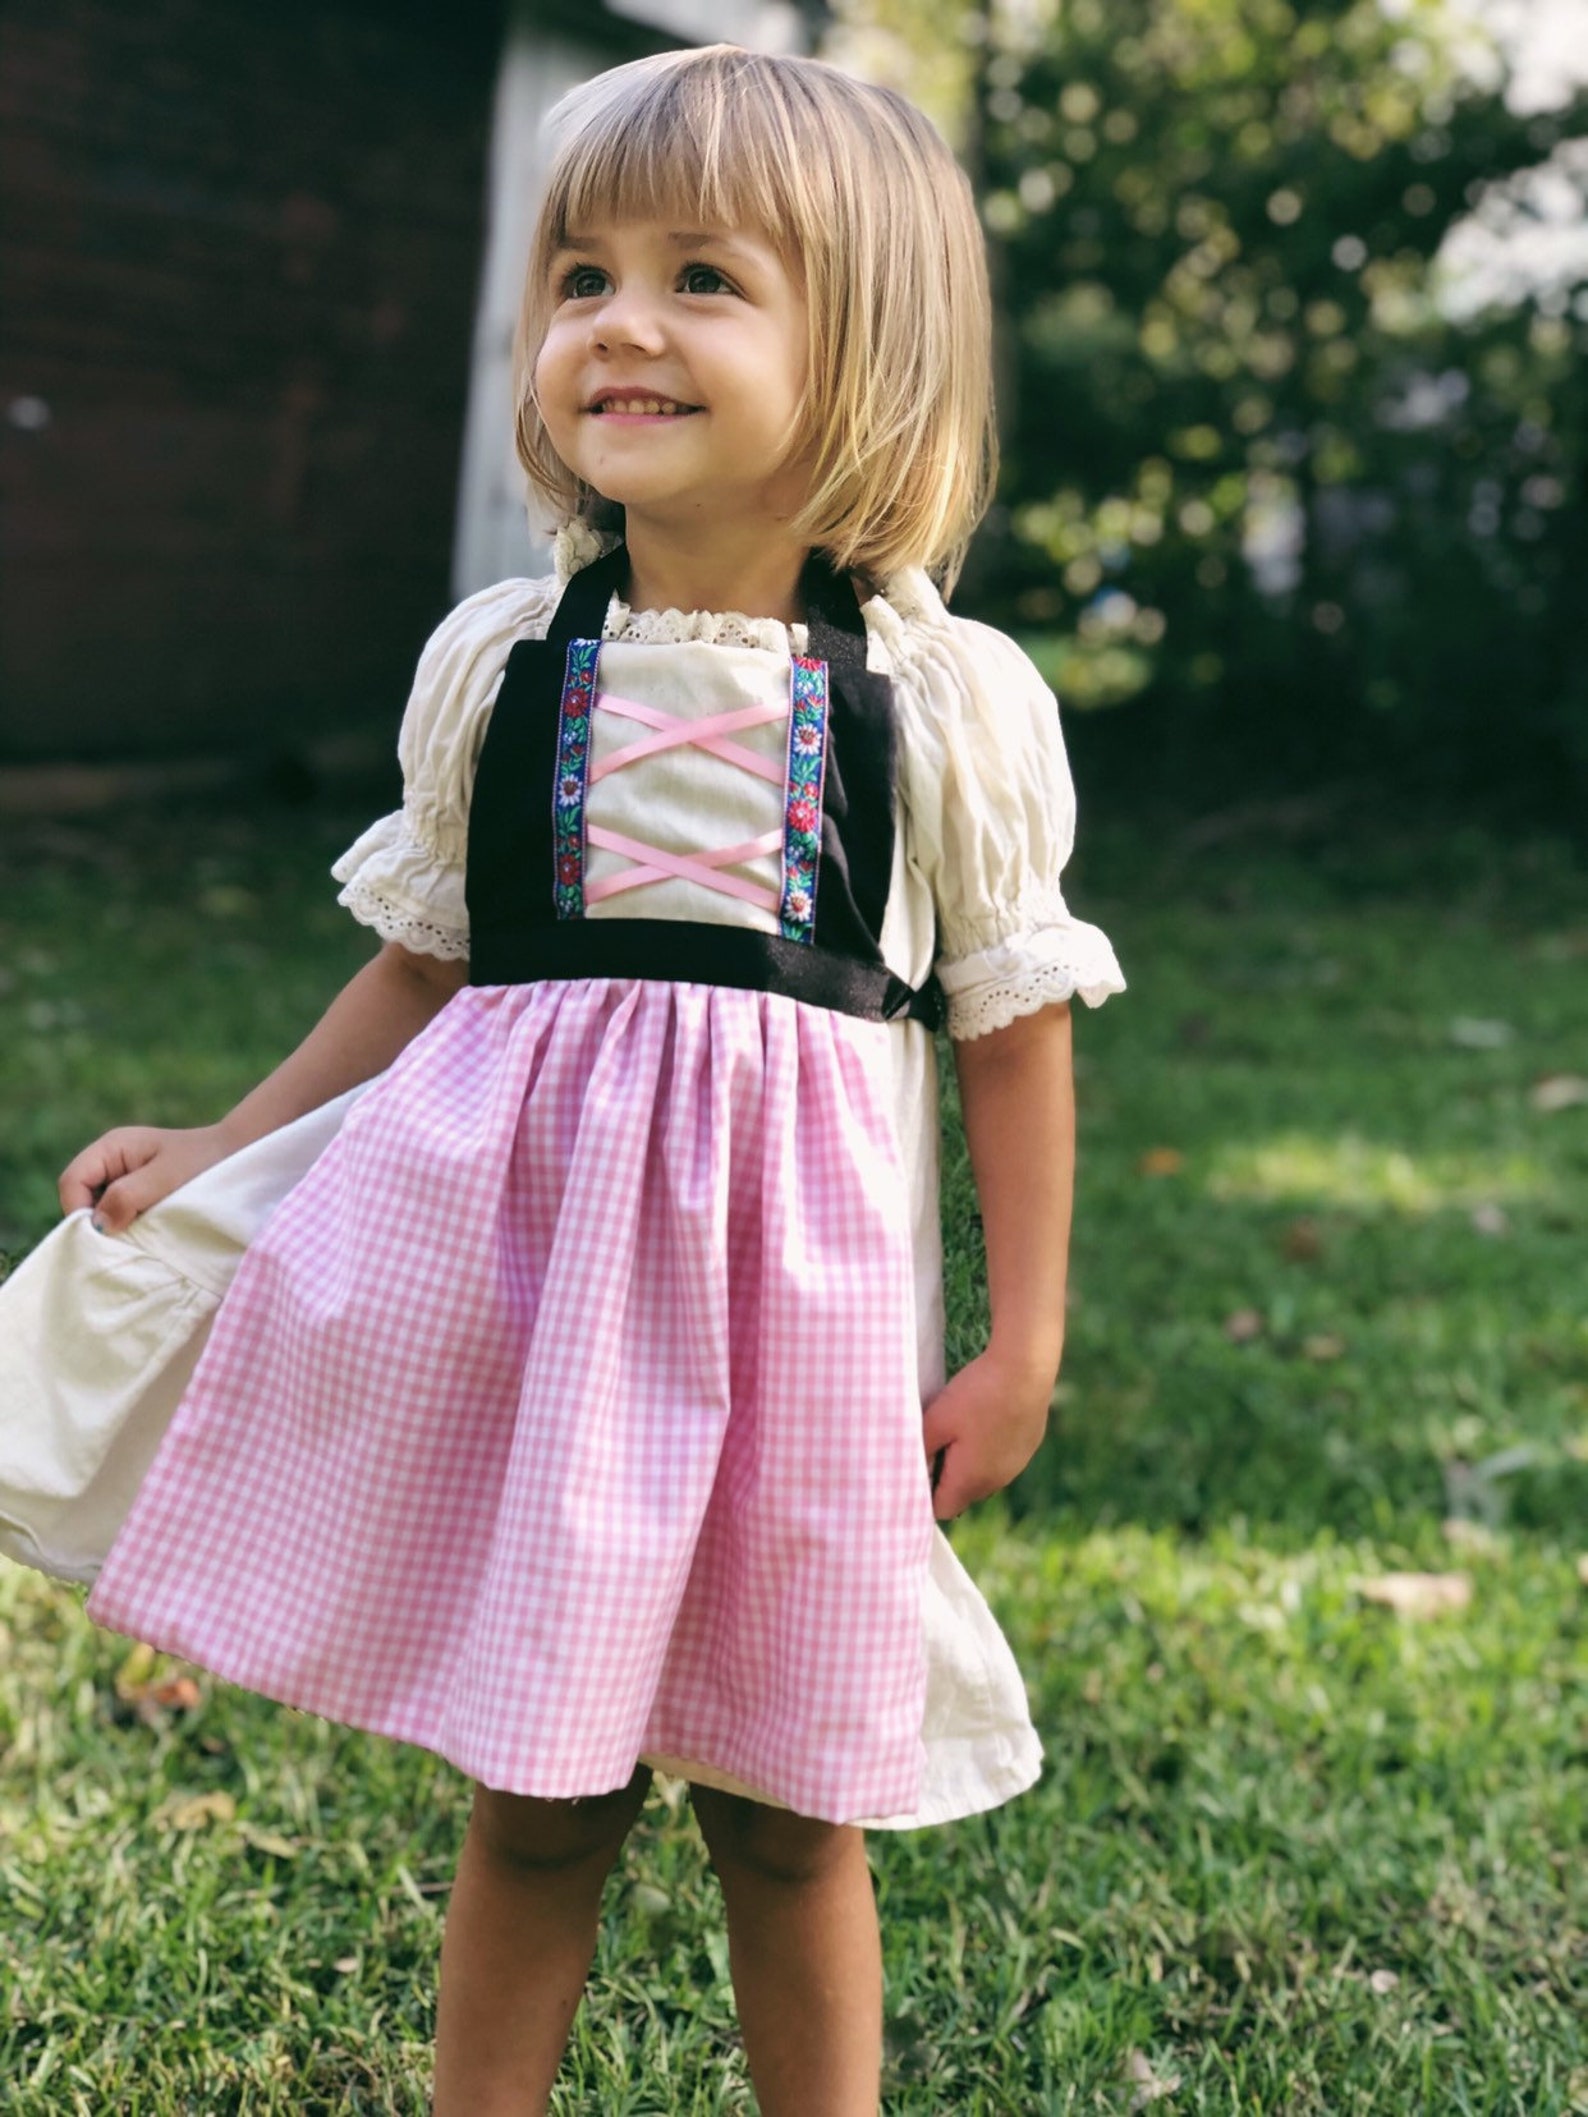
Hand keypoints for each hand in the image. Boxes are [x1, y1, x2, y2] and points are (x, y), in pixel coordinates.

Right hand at [58, 1123, 234, 1232]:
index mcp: (111, 1148)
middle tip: (122, 1242)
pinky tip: (148, 1234)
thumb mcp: (166, 1178)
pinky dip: (129, 1227)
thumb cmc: (204, 1161)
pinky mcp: (139, 1195)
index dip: (79, 1210)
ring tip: (139, 1238)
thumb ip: (128, 1196)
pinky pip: (121, 1214)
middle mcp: (112, 1161)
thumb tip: (97, 1224)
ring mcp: (124, 1178)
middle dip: (96, 1222)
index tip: (106, 1234)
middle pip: (81, 1197)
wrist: (240, 1155)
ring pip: (101, 1209)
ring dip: (115, 1226)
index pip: (72, 1181)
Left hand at [922, 1346, 1056, 1521]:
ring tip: (960, 1427)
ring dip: (968, 1462)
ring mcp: (1015, 1466)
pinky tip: (984, 1418)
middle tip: (935, 1441)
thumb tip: (907, 1469)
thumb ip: (919, 1450)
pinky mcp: (1028, 1447)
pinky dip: (989, 1448)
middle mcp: (995, 1482)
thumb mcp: (936, 1419)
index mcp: (969, 1481)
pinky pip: (1001, 1459)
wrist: (1025, 1369)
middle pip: (962, 1494)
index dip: (924, 1494)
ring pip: (983, 1476)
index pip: (941, 1509)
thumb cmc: (976, 1395)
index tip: (916, 1467)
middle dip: (945, 1477)